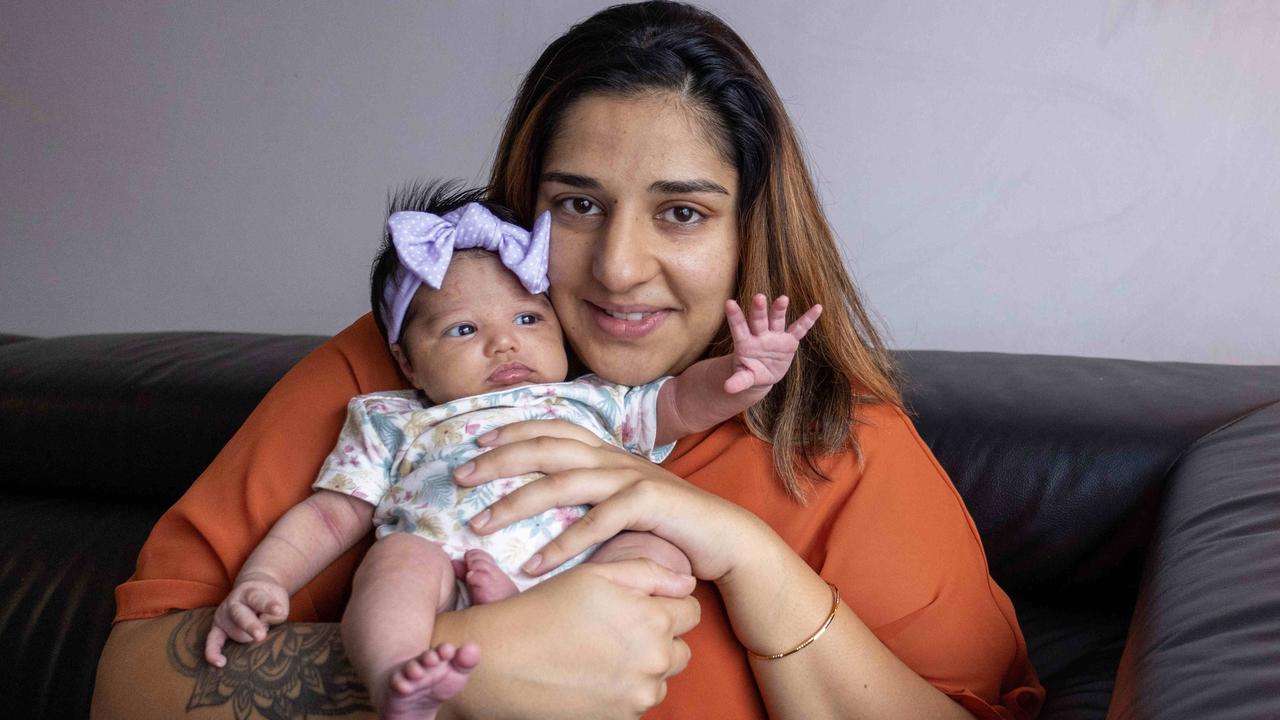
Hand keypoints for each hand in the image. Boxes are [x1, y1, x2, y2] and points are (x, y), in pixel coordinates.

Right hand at [204, 576, 289, 666]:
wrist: (252, 589)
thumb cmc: (269, 598)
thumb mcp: (278, 600)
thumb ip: (275, 615)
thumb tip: (262, 630)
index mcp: (249, 592)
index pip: (259, 599)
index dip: (269, 606)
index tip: (278, 610)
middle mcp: (233, 602)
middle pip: (241, 616)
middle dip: (250, 626)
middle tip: (260, 636)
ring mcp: (223, 615)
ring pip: (237, 634)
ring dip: (251, 636)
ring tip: (257, 629)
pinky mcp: (217, 628)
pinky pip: (212, 642)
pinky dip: (213, 652)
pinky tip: (220, 663)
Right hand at [452, 559, 698, 718]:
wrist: (502, 662)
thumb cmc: (546, 610)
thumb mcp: (597, 575)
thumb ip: (650, 573)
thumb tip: (688, 582)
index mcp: (654, 620)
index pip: (691, 611)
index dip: (667, 604)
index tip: (638, 605)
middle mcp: (655, 661)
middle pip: (680, 648)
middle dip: (658, 637)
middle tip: (617, 629)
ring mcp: (639, 696)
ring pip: (661, 677)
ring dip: (643, 666)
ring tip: (602, 653)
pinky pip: (639, 701)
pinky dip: (624, 690)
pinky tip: (593, 675)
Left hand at [455, 420, 772, 581]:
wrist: (725, 537)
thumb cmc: (668, 524)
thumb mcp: (623, 498)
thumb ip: (589, 491)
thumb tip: (542, 495)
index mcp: (606, 451)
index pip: (552, 428)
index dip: (512, 429)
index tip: (475, 442)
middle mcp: (614, 457)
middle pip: (546, 447)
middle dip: (497, 459)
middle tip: (458, 478)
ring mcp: (632, 477)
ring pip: (562, 482)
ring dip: (514, 503)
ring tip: (478, 526)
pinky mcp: (649, 504)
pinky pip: (597, 521)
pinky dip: (562, 544)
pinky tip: (534, 564)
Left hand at [723, 294, 821, 393]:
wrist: (762, 373)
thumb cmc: (749, 372)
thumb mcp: (744, 377)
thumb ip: (738, 381)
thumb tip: (727, 388)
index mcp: (745, 342)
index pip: (739, 328)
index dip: (734, 317)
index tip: (729, 303)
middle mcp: (759, 334)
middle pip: (758, 320)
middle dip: (759, 310)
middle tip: (759, 297)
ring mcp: (775, 336)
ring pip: (776, 320)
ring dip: (779, 310)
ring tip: (782, 299)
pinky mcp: (789, 340)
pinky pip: (800, 329)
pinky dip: (808, 319)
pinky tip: (818, 308)